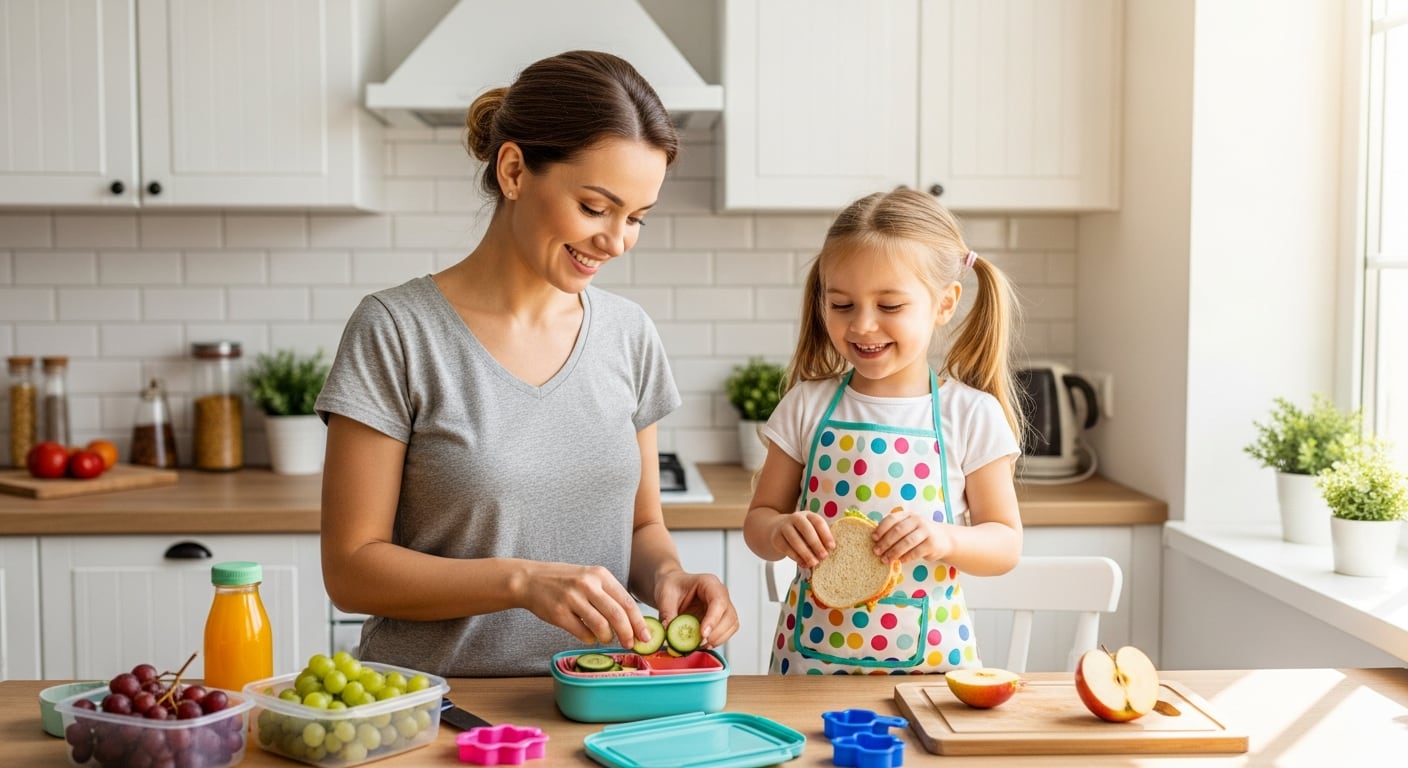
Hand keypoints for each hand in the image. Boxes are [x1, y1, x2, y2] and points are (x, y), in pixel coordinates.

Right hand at [519, 563, 650, 647]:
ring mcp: (572, 598)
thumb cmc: (564, 581)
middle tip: (631, 644)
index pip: (627, 602)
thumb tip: (632, 621)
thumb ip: (609, 595)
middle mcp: (587, 585)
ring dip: (607, 637)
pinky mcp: (559, 613)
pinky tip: (588, 635)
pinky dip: (589, 638)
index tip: (646, 636)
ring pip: (601, 626)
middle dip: (628, 634)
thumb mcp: (589, 578)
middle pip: (617, 615)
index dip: (639, 622)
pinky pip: (582, 633)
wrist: (531, 579)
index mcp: (600, 575)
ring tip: (605, 638)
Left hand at [653, 570, 738, 648]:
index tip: (702, 633)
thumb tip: (669, 634)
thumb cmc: (671, 586)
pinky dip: (717, 641)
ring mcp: (722, 607)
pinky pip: (726, 632)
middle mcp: (720, 594)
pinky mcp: (720, 619)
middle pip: (729, 615)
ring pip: (731, 625)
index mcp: (708, 583)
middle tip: (699, 643)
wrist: (671, 587)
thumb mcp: (664, 596)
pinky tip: (702, 644)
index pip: (719, 601)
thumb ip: (667, 614)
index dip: (713, 619)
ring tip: (700, 645)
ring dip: (718, 639)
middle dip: (717, 633)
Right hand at [769, 511, 834, 567]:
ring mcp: (784, 527)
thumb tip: (829, 551)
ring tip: (814, 563)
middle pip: (806, 529)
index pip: (818, 522)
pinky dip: (796, 557)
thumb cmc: (800, 533)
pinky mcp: (776, 538)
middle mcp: (796, 518)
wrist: (777, 530)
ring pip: (795, 539)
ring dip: (805, 552)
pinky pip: (786, 548)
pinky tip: (803, 563)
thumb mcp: (811, 531)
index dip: (826, 535)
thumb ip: (820, 539)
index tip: (832, 547)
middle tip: (824, 556)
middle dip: (816, 544)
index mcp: (809, 515)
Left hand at [872, 506, 954, 563]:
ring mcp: (926, 532)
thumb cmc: (919, 534)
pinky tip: (898, 561)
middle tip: (876, 552)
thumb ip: (894, 530)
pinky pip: (915, 552)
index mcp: (907, 515)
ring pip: (906, 542)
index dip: (881, 528)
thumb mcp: (908, 527)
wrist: (943, 539)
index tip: (873, 538)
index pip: (891, 519)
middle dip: (885, 542)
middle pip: (898, 531)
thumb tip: (874, 540)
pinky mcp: (931, 544)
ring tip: (885, 560)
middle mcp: (917, 521)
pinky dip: (905, 558)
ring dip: (893, 552)